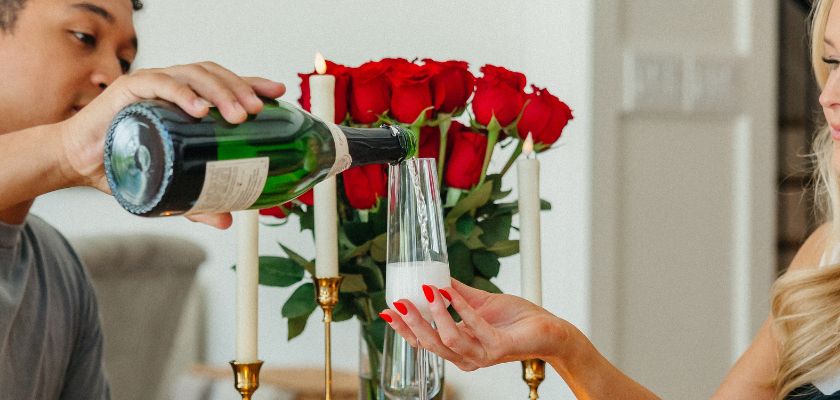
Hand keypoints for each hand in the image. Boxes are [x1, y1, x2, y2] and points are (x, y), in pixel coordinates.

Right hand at [59, 62, 285, 228]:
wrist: (80, 163)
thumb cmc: (126, 164)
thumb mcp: (169, 185)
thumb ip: (197, 201)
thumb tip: (228, 221)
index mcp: (187, 101)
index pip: (225, 84)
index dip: (252, 84)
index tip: (278, 93)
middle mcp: (173, 87)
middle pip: (215, 76)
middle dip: (240, 91)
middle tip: (258, 113)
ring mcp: (152, 84)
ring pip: (193, 75)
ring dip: (219, 91)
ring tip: (237, 114)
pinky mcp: (129, 90)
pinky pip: (159, 84)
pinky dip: (181, 92)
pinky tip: (198, 109)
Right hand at [379, 278, 570, 371]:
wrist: (548, 329)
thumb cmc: (516, 319)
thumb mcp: (479, 302)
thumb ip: (457, 293)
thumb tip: (435, 276)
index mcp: (459, 347)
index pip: (424, 342)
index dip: (405, 328)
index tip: (389, 309)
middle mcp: (467, 356)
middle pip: (430, 344)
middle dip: (412, 322)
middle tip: (399, 301)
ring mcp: (482, 354)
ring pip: (449, 340)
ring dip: (436, 314)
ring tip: (428, 291)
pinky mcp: (499, 347)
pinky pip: (475, 328)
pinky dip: (461, 308)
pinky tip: (451, 292)